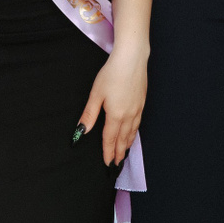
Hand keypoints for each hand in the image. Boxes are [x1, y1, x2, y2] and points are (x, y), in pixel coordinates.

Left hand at [79, 45, 146, 168]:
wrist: (132, 58)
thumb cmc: (112, 73)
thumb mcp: (96, 94)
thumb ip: (89, 115)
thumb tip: (81, 131)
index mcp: (116, 115)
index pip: (110, 139)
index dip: (107, 152)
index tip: (107, 163)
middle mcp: (129, 115)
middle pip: (122, 139)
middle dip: (118, 152)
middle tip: (116, 164)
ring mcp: (137, 109)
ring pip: (132, 132)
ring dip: (127, 144)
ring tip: (123, 153)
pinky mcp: (142, 102)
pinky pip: (138, 124)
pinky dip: (134, 133)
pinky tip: (132, 133)